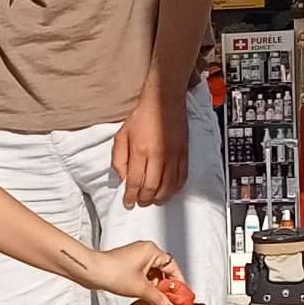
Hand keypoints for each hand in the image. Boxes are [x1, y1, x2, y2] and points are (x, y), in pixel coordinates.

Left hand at [88, 240, 180, 304]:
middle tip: (170, 301)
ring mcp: (136, 257)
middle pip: (164, 271)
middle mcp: (145, 251)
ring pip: (153, 274)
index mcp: (151, 251)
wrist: (91, 271)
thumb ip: (159, 299)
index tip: (181, 294)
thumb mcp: (141, 289)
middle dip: (166, 287)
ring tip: (157, 301)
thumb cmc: (112, 272)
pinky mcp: (128, 265)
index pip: (173, 266)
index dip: (178, 281)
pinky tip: (146, 296)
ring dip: (155, 288)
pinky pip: (143, 275)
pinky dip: (146, 286)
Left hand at [111, 87, 188, 208]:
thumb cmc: (142, 116)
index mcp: (140, 150)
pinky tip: (168, 190)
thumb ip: (119, 159)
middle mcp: (158, 155)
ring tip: (152, 199)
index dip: (130, 197)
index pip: (135, 182)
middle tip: (139, 202)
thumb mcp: (121, 135)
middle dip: (144, 200)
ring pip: (168, 187)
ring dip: (159, 198)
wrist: (164, 101)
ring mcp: (174, 156)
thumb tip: (123, 178)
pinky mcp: (184, 154)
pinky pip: (182, 178)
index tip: (128, 203)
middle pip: (152, 188)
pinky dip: (174, 189)